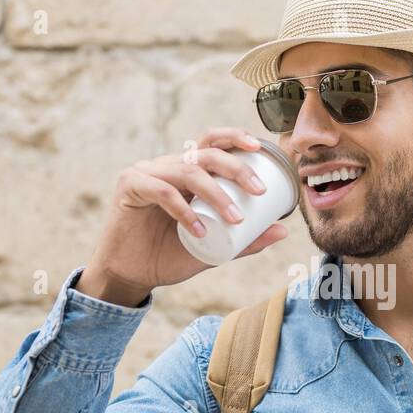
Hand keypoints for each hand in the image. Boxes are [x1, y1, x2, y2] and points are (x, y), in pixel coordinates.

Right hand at [78, 127, 289, 304]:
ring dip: (217, 194)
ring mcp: (146, 172)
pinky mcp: (129, 185)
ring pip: (189, 172)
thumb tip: (282, 231)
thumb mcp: (214, 249)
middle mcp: (168, 166)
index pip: (213, 143)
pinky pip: (162, 191)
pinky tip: (197, 230)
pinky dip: (183, 210)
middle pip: (206, 152)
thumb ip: (244, 241)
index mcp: (187, 172)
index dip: (236, 138)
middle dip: (237, 168)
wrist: (131, 275)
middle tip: (259, 192)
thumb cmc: (169, 256)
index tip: (261, 149)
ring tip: (235, 218)